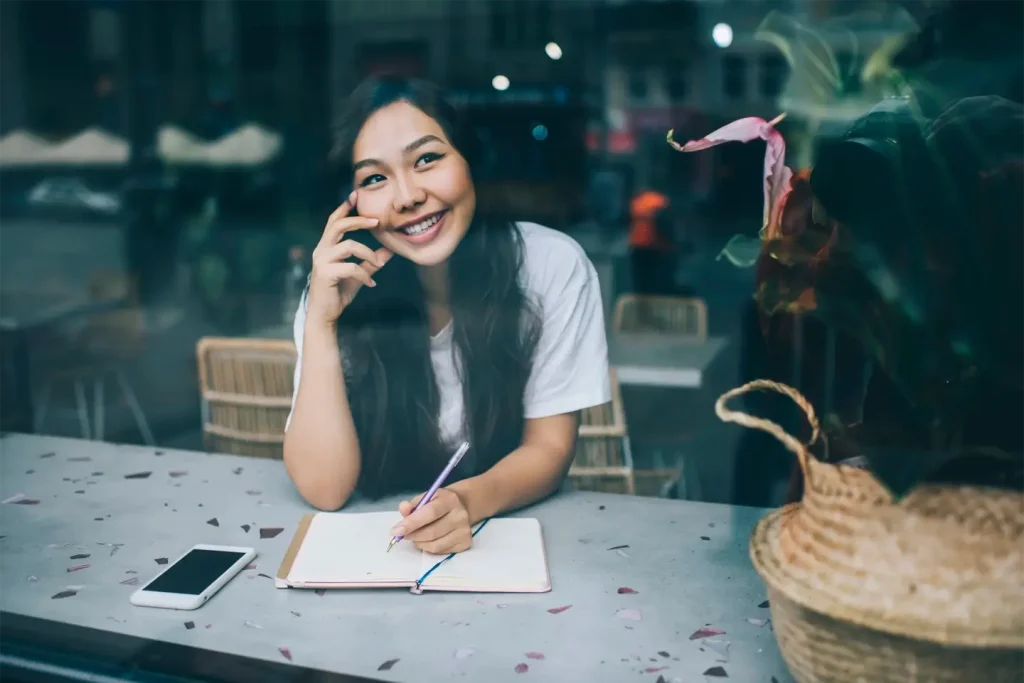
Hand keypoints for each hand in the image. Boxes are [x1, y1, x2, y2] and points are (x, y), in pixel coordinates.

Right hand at [307, 191, 391, 325]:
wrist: (325, 314)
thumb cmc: (339, 292)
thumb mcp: (358, 274)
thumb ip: (371, 262)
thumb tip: (389, 251)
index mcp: (326, 247)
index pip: (333, 221)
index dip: (344, 207)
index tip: (356, 195)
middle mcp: (321, 250)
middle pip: (338, 225)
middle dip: (358, 220)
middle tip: (377, 221)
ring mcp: (322, 261)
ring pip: (348, 246)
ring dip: (368, 254)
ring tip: (377, 263)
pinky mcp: (325, 273)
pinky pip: (351, 267)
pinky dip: (364, 275)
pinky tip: (371, 284)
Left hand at [393, 488, 472, 553]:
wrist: (462, 506)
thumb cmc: (438, 502)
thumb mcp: (426, 498)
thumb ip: (413, 505)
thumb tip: (403, 508)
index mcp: (450, 500)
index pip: (430, 513)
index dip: (412, 523)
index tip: (395, 531)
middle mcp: (460, 516)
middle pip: (432, 532)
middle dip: (412, 535)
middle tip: (401, 535)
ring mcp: (465, 531)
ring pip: (435, 545)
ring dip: (419, 543)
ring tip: (415, 536)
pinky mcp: (465, 543)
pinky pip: (440, 551)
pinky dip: (428, 548)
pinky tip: (427, 540)